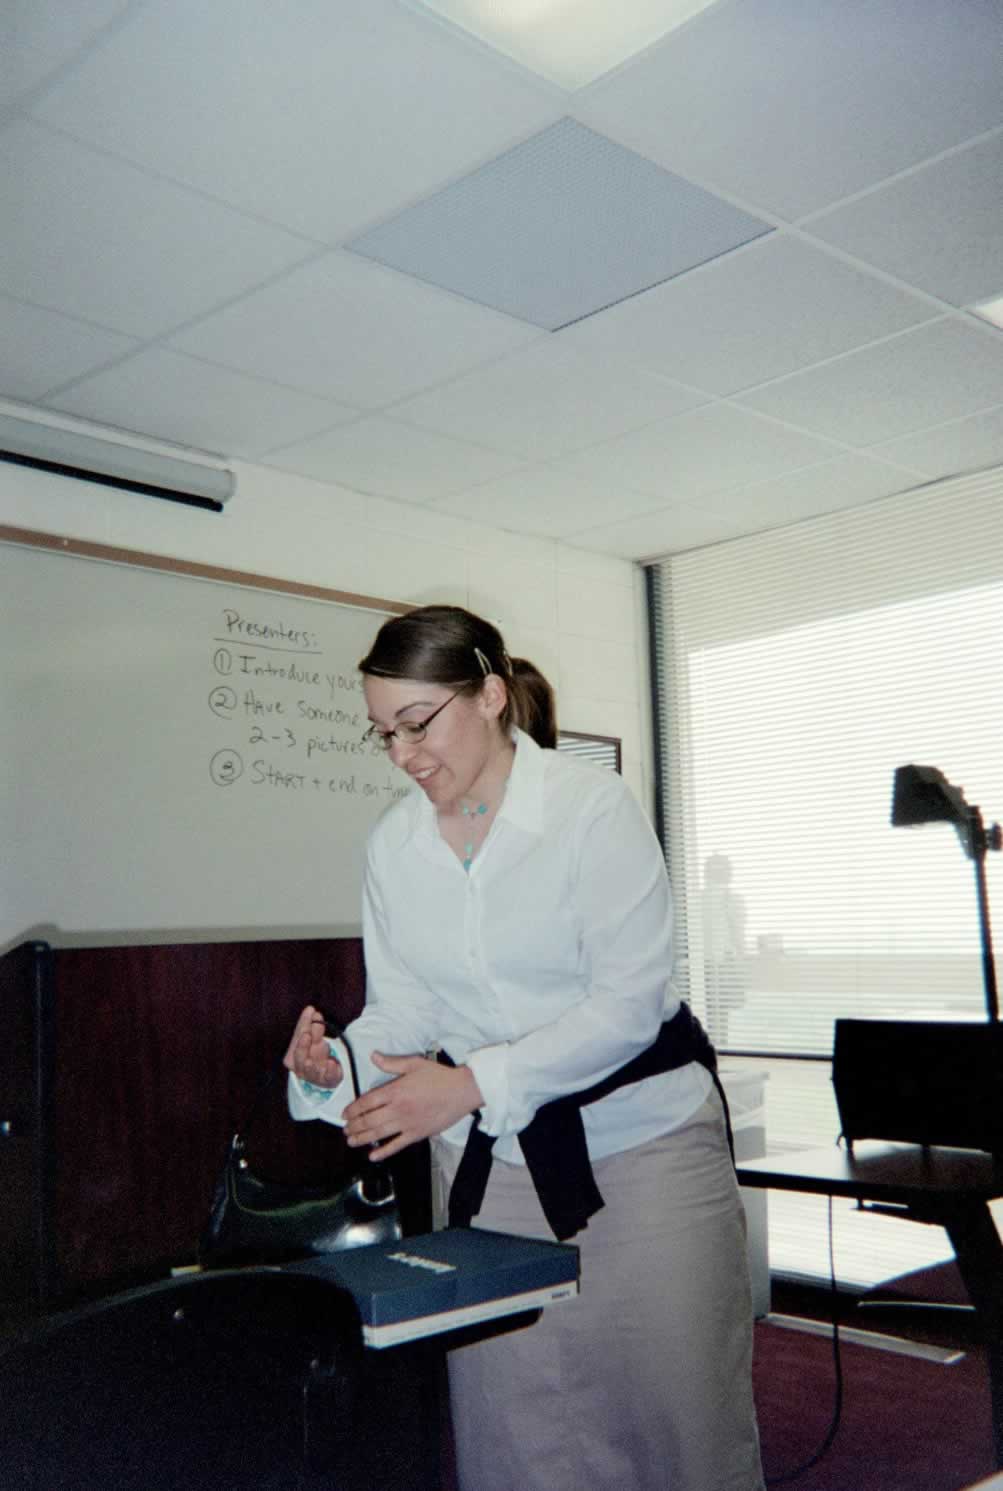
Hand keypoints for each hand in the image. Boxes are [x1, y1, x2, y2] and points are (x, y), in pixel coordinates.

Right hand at [283, 1005, 343, 1088]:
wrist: (323, 1074)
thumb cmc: (312, 1052)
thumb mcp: (310, 1038)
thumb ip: (308, 1025)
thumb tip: (310, 1009)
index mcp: (292, 1057)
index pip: (296, 1040)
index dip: (303, 1026)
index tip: (310, 1013)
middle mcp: (301, 1068)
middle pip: (301, 1056)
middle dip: (304, 1045)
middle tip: (309, 1032)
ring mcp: (314, 1075)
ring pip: (312, 1067)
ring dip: (316, 1056)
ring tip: (321, 1046)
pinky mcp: (327, 1079)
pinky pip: (327, 1076)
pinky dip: (329, 1070)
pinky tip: (332, 1062)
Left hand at [344, 1053, 482, 1161]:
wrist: (462, 1091)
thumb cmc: (439, 1077)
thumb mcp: (414, 1064)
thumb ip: (391, 1063)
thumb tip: (373, 1057)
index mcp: (395, 1091)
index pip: (367, 1102)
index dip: (353, 1109)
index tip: (345, 1114)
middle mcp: (397, 1109)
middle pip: (369, 1120)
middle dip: (353, 1126)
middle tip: (346, 1129)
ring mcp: (406, 1124)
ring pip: (378, 1134)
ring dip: (362, 1139)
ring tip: (352, 1141)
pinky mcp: (417, 1134)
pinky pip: (396, 1145)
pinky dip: (383, 1152)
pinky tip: (372, 1156)